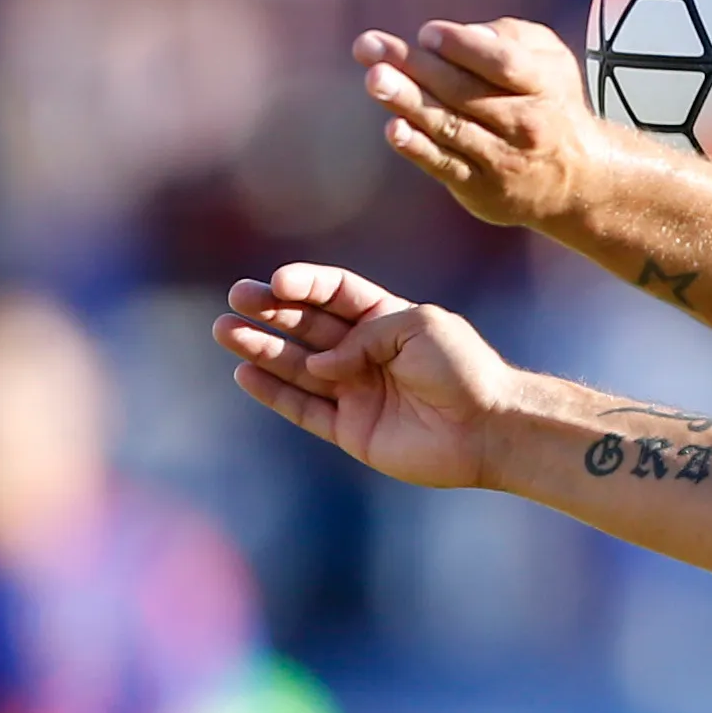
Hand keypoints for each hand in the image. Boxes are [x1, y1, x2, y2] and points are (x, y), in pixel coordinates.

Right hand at [214, 263, 518, 489]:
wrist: (487, 428)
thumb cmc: (463, 368)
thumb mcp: (418, 327)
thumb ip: (365, 336)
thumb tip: (324, 363)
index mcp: (387, 319)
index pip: (335, 295)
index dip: (305, 285)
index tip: (277, 282)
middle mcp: (366, 353)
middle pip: (308, 326)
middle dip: (271, 310)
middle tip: (236, 297)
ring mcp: (356, 391)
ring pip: (297, 366)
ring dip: (261, 347)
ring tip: (224, 330)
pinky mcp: (351, 430)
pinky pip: (303, 409)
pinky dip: (273, 392)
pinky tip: (244, 373)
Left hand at [353, 18, 625, 229]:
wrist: (577, 179)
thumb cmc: (550, 102)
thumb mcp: (550, 59)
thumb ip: (512, 37)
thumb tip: (465, 33)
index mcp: (543, 86)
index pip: (503, 64)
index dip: (465, 47)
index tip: (427, 33)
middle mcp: (525, 125)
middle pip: (465, 92)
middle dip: (415, 66)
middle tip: (369, 46)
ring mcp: (502, 159)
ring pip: (450, 127)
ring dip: (408, 102)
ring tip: (374, 78)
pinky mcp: (480, 188)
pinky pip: (445, 164)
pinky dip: (418, 148)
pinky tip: (394, 128)